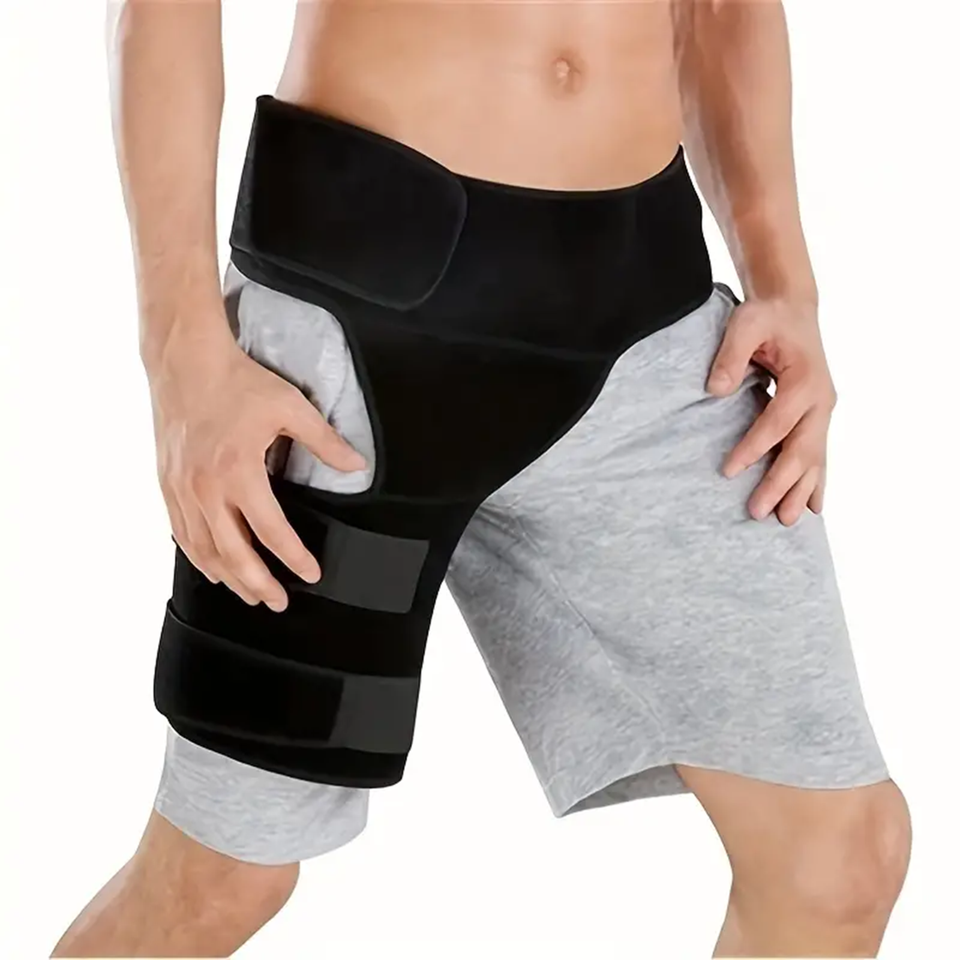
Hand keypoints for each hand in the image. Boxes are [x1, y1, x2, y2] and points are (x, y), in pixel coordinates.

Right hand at [148, 320, 366, 610]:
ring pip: (204, 551)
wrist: (185, 362)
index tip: (311, 575)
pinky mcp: (168, 485)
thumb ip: (325, 441)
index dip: (294, 558)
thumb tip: (357, 466)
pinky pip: (181, 534)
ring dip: (229, 578)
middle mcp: (205, 489)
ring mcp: (182, 490)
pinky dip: (199, 558)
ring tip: (250, 594)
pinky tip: (214, 569)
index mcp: (238, 472)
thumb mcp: (291, 407)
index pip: (272, 531)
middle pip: (233, 554)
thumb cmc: (237, 382)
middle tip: (278, 603)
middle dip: (259, 584)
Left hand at [707, 294, 836, 525]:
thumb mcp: (746, 324)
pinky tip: (814, 508)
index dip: (753, 448)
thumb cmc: (767, 316)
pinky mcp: (818, 418)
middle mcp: (822, 400)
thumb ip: (731, 356)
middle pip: (801, 450)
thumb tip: (715, 389)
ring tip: (787, 522)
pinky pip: (820, 455)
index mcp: (805, 380)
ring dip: (801, 491)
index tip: (728, 471)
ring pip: (815, 459)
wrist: (792, 308)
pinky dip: (817, 482)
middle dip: (780, 483)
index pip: (776, 422)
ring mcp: (823, 412)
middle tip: (757, 511)